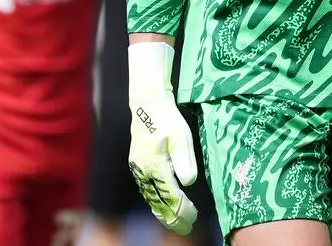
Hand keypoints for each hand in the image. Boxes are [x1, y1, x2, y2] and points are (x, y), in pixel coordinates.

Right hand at [127, 42, 197, 235]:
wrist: (147, 103)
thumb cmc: (168, 118)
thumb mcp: (181, 137)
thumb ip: (184, 161)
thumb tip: (188, 184)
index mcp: (155, 166)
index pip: (170, 197)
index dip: (182, 210)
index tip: (194, 217)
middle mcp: (143, 171)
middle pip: (158, 202)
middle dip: (173, 217)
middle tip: (187, 228)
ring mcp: (138, 169)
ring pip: (151, 198)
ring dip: (164, 212)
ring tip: (177, 222)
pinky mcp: (137, 164)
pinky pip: (147, 190)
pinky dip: (156, 201)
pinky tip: (163, 205)